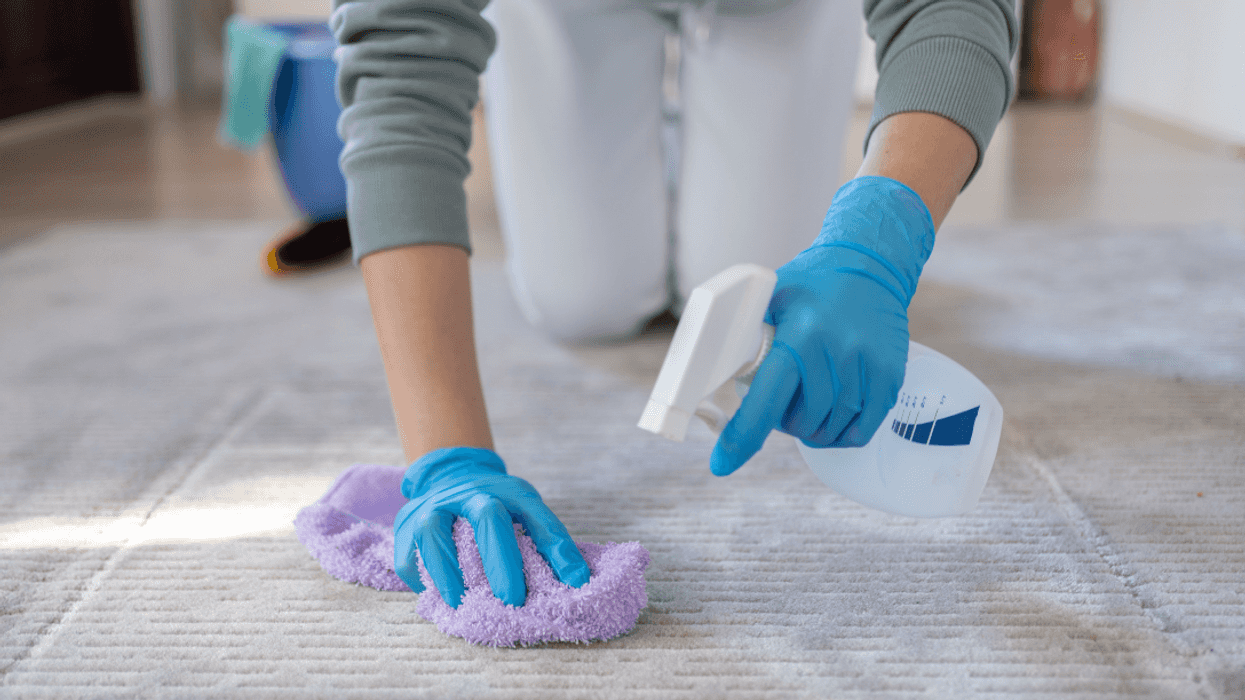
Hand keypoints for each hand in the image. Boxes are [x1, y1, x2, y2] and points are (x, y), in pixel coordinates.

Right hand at [392, 446, 589, 606]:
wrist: (449, 476)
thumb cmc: (497, 506)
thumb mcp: (527, 511)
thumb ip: (551, 542)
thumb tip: (578, 581)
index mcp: (508, 492)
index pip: (539, 517)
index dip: (558, 549)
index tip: (575, 581)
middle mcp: (470, 494)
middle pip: (488, 518)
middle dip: (502, 561)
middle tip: (512, 599)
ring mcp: (434, 507)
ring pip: (435, 532)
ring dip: (449, 571)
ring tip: (461, 604)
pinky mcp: (406, 526)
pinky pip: (409, 554)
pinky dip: (422, 579)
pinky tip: (437, 599)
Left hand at [710, 176, 935, 475]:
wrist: (871, 262)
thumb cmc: (811, 283)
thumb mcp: (769, 298)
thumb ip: (742, 334)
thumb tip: (698, 375)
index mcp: (799, 335)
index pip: (766, 401)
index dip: (742, 438)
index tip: (721, 465)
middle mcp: (835, 353)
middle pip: (800, 423)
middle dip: (782, 422)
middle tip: (780, 400)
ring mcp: (866, 367)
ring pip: (830, 430)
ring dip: (811, 430)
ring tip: (806, 403)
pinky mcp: (889, 376)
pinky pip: (861, 430)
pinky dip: (840, 435)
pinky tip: (831, 418)